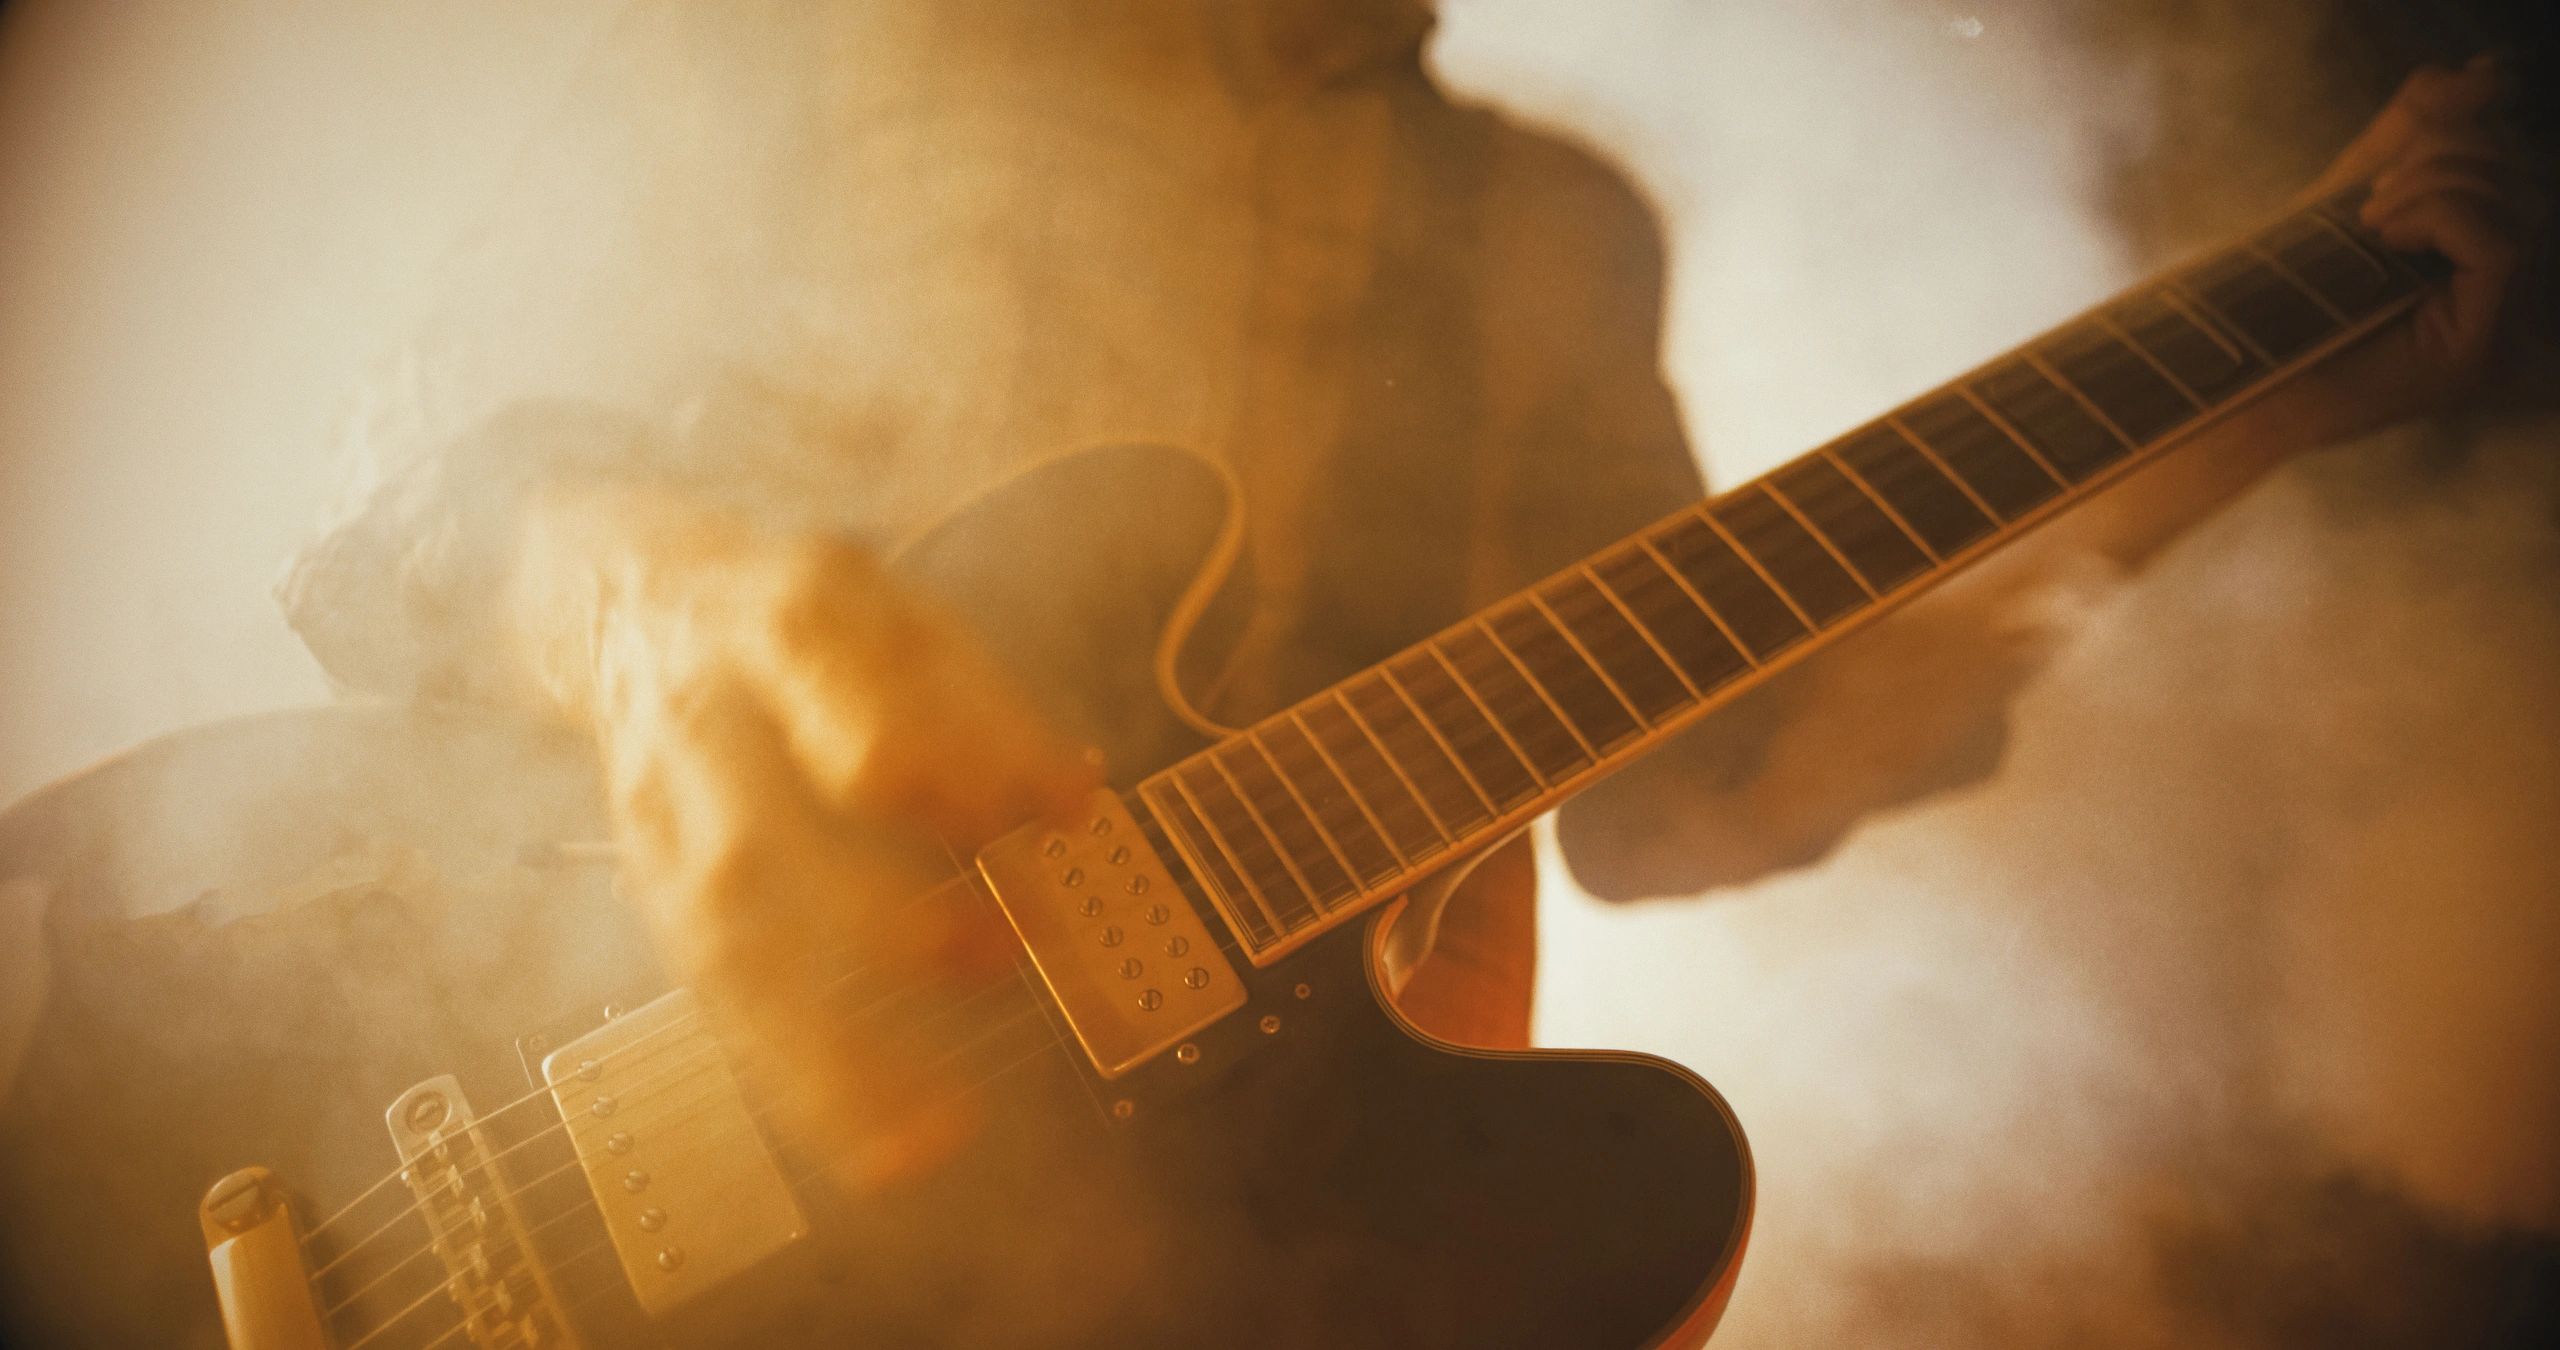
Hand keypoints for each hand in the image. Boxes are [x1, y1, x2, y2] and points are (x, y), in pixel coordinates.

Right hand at [511, 483, 1096, 1185]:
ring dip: (826, 1056)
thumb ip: (988, 708)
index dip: (960, 767)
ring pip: (727, 950)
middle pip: (763, 846)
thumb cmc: (798, 618)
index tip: (1056, 814)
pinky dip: (798, 1078)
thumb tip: (1073, 802)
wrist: (623, 600)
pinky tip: (876, 1142)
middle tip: (997, 960)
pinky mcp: (655, 887)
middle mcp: (701, 729)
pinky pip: (719, 996)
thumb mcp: (900, 614)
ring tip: (927, 1137)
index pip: (854, 709)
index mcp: (777, 628)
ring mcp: (663, 817)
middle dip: (880, 926)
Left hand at [2296, 56, 2541, 433]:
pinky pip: (2500, 244)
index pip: (2514, 164)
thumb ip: (2412, 134)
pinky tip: (2384, 238)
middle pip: (2523, 174)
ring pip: (2519, 202)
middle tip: (2371, 202)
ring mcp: (2498, 328)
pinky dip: (2440, 218)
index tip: (2385, 174)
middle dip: (2443, 157)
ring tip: (2371, 222)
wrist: (2232, 382)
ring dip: (2433, 187)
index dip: (2461, 135)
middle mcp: (2508, 297)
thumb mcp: (2354, 194)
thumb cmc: (2285, 295)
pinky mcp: (2474, 351)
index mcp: (2483, 262)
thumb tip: (2478, 72)